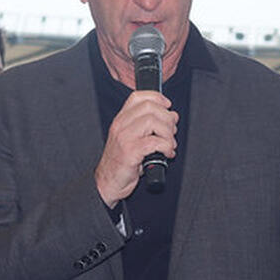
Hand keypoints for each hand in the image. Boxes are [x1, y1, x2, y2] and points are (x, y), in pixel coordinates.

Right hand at [94, 91, 177, 206]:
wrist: (107, 182)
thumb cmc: (122, 162)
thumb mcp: (132, 138)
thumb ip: (148, 126)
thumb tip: (171, 116)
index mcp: (121, 120)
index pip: (138, 96)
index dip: (157, 98)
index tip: (167, 107)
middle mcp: (121, 125)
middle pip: (150, 107)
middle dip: (167, 118)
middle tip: (171, 132)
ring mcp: (124, 138)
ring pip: (153, 122)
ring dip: (168, 133)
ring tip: (169, 144)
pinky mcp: (130, 152)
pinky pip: (155, 142)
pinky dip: (166, 147)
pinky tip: (167, 153)